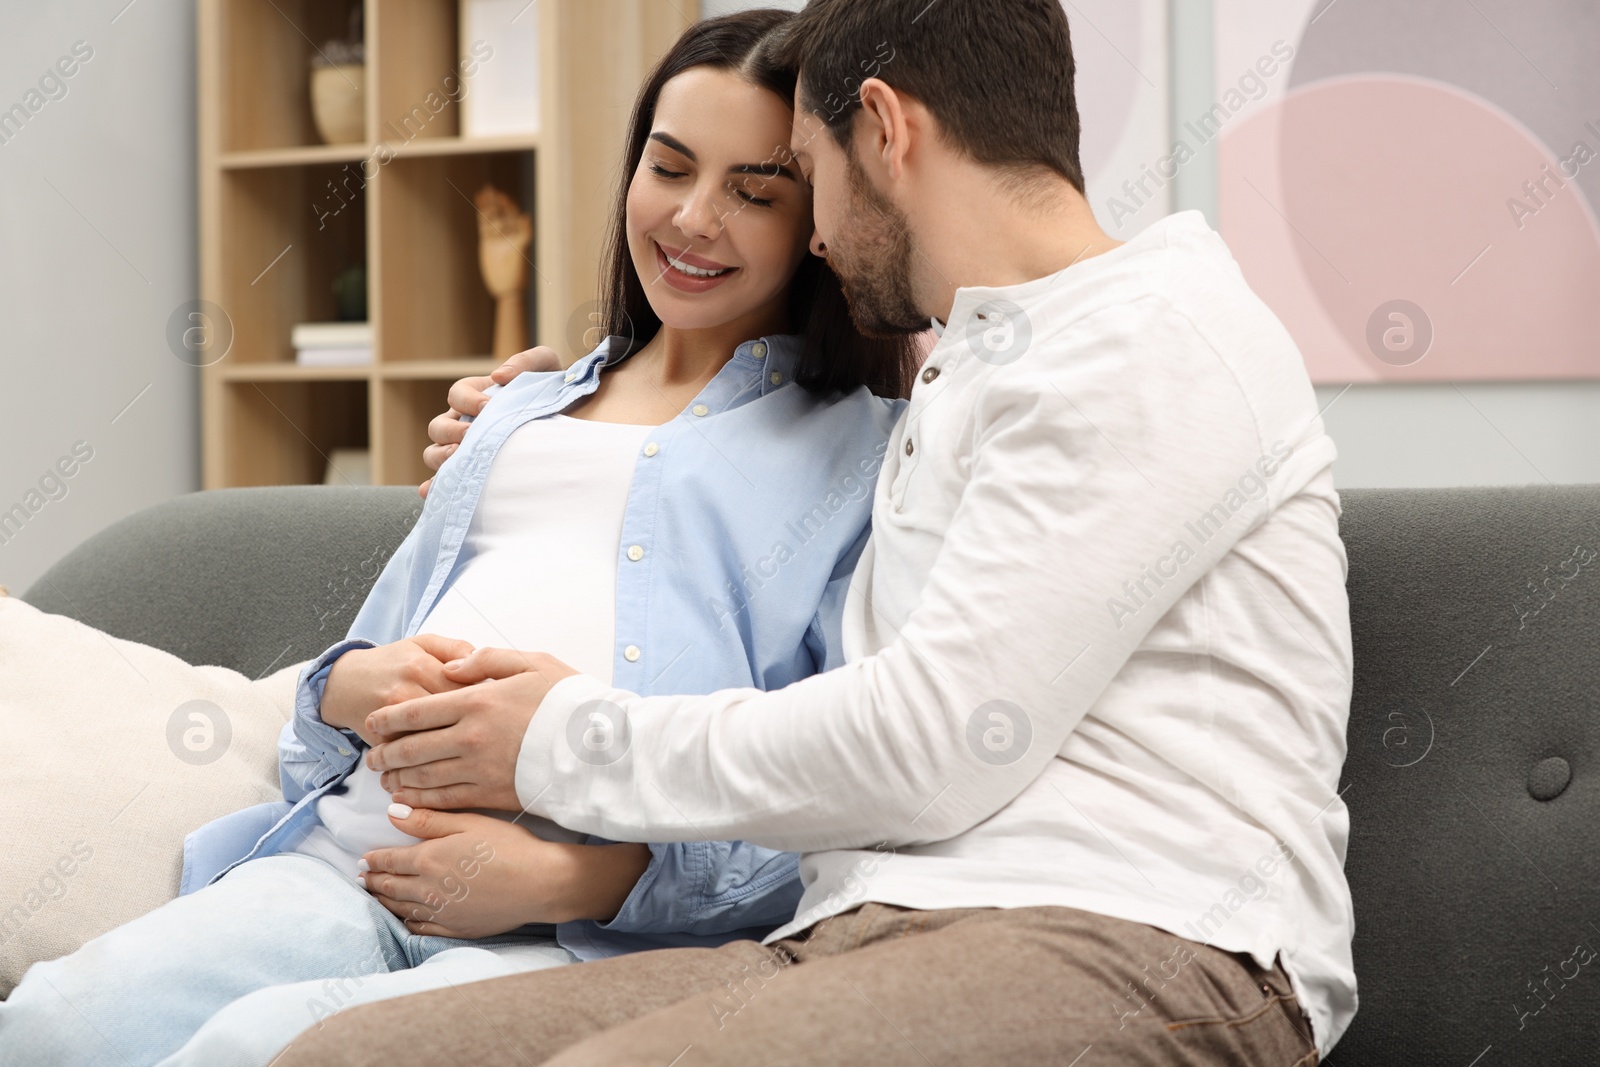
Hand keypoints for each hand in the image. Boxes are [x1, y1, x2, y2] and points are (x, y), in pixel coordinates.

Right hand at [320, 635, 475, 747]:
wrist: (344, 683)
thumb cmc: (391, 662)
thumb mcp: (423, 643)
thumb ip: (456, 648)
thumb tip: (482, 663)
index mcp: (420, 666)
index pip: (466, 686)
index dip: (486, 698)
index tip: (496, 704)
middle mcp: (405, 693)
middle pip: (453, 716)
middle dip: (475, 724)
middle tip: (490, 728)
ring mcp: (392, 721)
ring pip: (435, 740)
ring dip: (457, 745)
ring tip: (473, 744)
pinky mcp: (382, 742)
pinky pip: (415, 756)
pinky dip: (433, 759)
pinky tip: (450, 759)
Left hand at [361, 806, 651, 936]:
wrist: (540, 884)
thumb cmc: (509, 847)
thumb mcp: (469, 823)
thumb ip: (428, 820)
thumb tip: (392, 813)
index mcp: (428, 860)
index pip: (390, 860)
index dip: (374, 859)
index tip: (363, 859)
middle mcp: (428, 890)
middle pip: (390, 886)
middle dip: (374, 881)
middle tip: (363, 878)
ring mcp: (442, 913)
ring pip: (402, 908)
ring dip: (384, 902)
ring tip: (375, 896)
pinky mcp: (457, 928)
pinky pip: (421, 928)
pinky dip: (407, 922)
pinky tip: (404, 918)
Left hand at [366, 649, 578, 810]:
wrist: (600, 746)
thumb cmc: (569, 701)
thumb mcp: (532, 662)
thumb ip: (486, 660)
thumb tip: (450, 668)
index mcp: (477, 700)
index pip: (416, 711)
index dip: (387, 719)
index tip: (372, 724)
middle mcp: (470, 736)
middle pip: (411, 747)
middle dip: (385, 753)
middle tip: (372, 757)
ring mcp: (479, 768)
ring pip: (423, 775)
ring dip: (398, 778)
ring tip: (385, 778)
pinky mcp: (492, 794)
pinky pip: (445, 799)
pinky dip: (420, 800)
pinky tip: (408, 800)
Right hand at [419, 347, 559, 498]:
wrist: (573, 421)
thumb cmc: (553, 393)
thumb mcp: (545, 367)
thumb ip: (526, 362)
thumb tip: (499, 375)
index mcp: (477, 397)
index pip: (457, 394)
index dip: (466, 400)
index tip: (487, 407)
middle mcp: (465, 423)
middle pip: (438, 427)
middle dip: (451, 432)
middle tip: (472, 436)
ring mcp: (466, 450)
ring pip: (434, 453)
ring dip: (441, 458)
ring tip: (461, 462)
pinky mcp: (473, 474)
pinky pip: (444, 482)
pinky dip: (435, 487)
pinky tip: (433, 492)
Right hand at [474, 186, 531, 299]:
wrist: (506, 289)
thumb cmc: (517, 274)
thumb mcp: (521, 251)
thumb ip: (523, 234)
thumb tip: (526, 215)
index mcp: (518, 235)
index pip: (513, 215)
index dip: (507, 205)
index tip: (501, 196)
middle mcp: (509, 235)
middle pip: (501, 214)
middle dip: (496, 201)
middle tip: (488, 188)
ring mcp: (497, 238)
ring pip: (491, 218)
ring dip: (487, 206)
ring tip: (481, 193)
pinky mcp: (488, 244)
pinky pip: (484, 227)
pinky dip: (482, 216)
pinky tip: (478, 204)